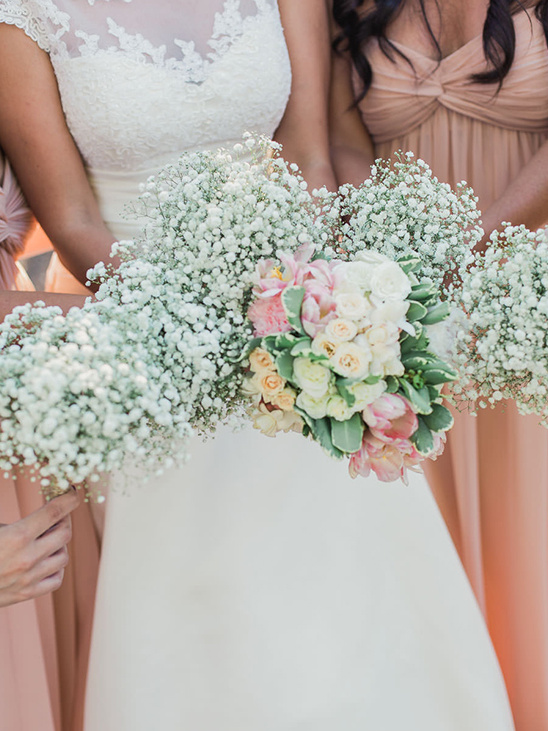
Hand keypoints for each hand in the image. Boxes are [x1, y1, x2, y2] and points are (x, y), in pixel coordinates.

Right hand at [0, 488, 80, 607]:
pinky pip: (56, 579)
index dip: (70, 498)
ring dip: (59, 544)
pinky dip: (56, 567)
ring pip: (63, 556)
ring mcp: (29, 579)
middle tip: (56, 515)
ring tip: (47, 538)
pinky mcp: (27, 594)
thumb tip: (37, 511)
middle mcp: (27, 558)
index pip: (55, 511)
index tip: (75, 492)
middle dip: (63, 520)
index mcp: (16, 536)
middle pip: (65, 532)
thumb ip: (13, 521)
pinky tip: (45, 559)